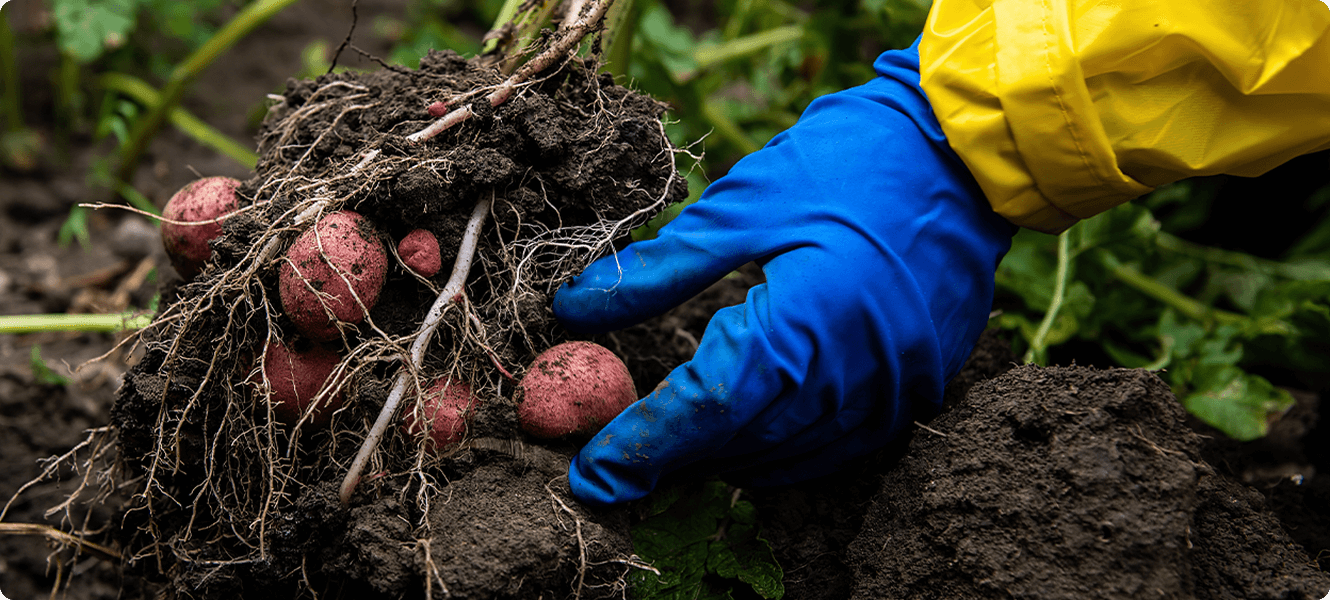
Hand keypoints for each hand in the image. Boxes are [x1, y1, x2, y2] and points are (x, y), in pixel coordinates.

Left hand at [554, 42, 1014, 505]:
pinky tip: (751, 430)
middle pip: (741, 444)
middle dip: (674, 455)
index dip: (642, 447)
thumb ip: (658, 269)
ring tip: (678, 439)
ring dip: (725, 455)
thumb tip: (576, 306)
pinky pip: (838, 448)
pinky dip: (783, 449)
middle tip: (622, 452)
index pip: (705, 409)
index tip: (592, 477)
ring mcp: (893, 390)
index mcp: (803, 321)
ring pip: (788, 456)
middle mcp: (852, 374)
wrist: (968, 154)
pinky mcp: (918, 390)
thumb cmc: (851, 161)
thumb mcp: (743, 204)